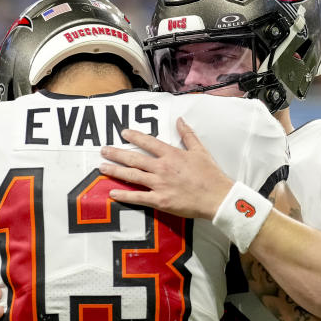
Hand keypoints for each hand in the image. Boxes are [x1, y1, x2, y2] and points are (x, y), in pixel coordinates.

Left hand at [99, 117, 233, 219]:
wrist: (217, 197)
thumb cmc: (211, 175)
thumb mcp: (200, 151)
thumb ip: (188, 135)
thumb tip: (180, 120)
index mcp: (172, 154)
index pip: (148, 142)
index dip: (134, 136)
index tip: (123, 132)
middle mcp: (162, 167)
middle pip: (134, 158)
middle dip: (117, 153)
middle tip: (103, 150)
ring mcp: (160, 184)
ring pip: (132, 175)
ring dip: (115, 170)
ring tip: (102, 167)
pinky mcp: (160, 200)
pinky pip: (138, 197)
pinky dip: (124, 195)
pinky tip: (112, 192)